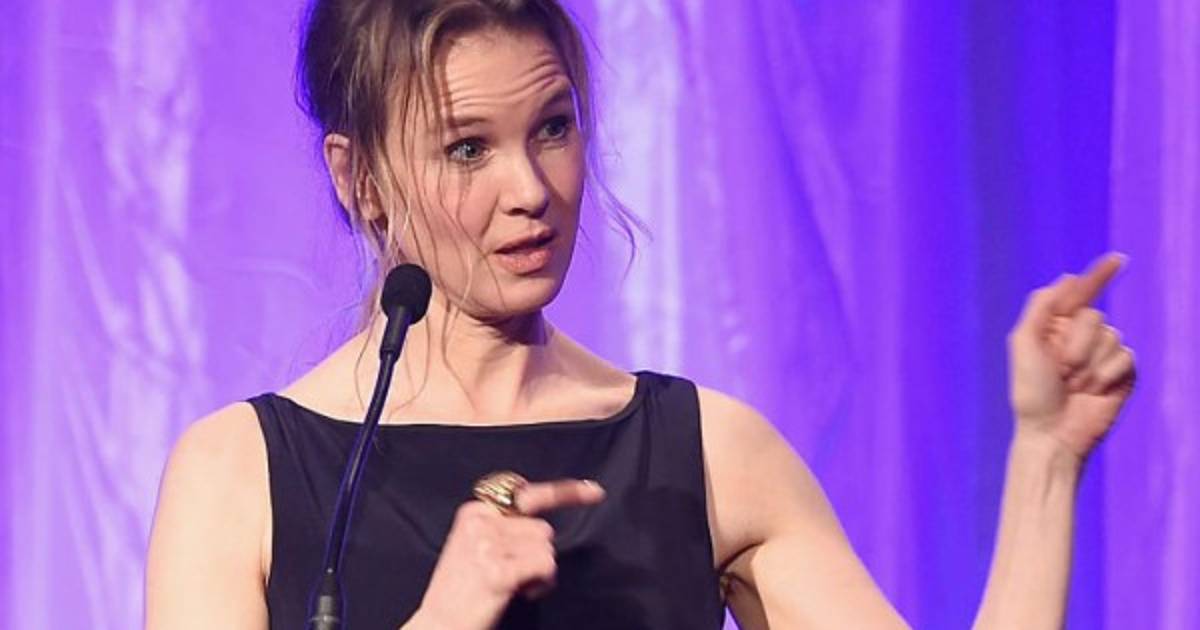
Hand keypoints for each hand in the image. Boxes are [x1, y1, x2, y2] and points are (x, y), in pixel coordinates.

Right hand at [410, 479, 605, 629]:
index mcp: (475, 511)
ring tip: (515, 587)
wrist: (439, 626)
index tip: (594, 492)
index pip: (528, 493)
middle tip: (515, 576)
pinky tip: (522, 594)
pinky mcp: (498, 570)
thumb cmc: (464, 592)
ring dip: (540, 572)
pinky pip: (545, 566)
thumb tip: (545, 526)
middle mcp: (480, 522)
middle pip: (543, 528)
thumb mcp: (475, 547)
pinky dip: (542, 584)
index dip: (566, 493)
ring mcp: (487, 545)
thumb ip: (505, 529)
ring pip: (547, 548)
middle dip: (538, 555)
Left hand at [1008, 253, 1136, 460]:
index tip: (1119, 260)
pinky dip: (1107, 374)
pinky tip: (1095, 391)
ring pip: (1111, 336)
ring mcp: (1103, 355)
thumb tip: (1067, 278)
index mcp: (1055, 326)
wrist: (1051, 434)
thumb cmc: (1031, 393)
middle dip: (1075, 344)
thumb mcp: (1025, 344)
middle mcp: (1081, 337)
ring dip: (1089, 364)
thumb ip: (1041, 308)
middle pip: (1093, 316)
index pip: (1080, 294)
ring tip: (1075, 385)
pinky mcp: (1122, 373)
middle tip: (1060, 371)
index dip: (1099, 276)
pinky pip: (1125, 357)